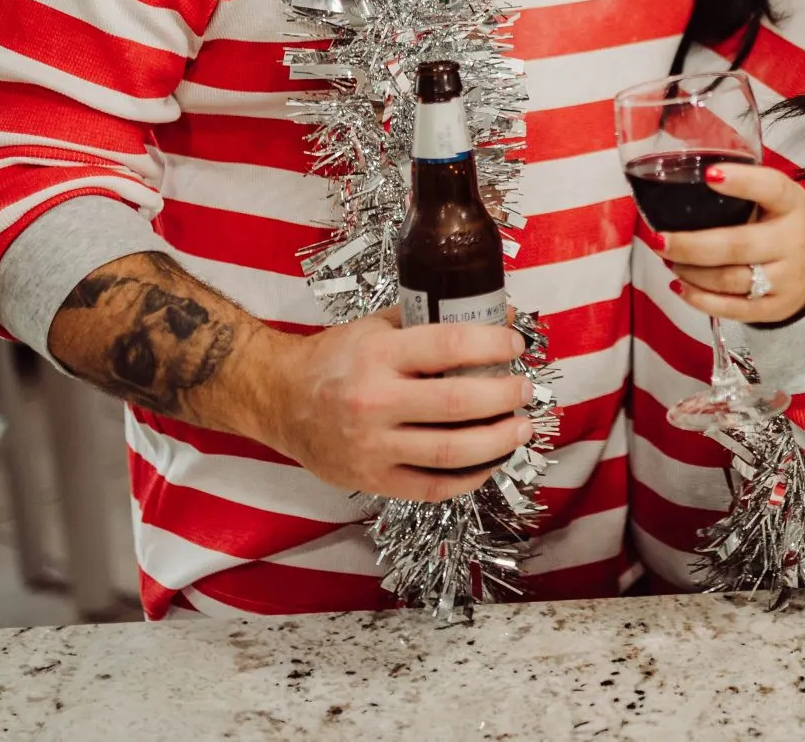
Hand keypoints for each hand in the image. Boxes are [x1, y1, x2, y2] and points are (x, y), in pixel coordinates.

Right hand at [250, 307, 533, 502]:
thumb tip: (495, 316)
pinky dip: (469, 478)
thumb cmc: (333, 359)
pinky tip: (489, 461)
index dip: (492, 344)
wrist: (280, 400)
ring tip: (520, 428)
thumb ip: (428, 321)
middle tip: (524, 390)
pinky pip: (432, 487)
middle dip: (504, 396)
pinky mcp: (372, 480)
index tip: (515, 344)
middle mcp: (374, 402)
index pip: (450, 345)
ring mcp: (372, 447)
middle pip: (458, 403)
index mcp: (378, 355)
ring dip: (498, 441)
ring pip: (451, 452)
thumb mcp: (375, 326)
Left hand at [659, 160, 804, 325]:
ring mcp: (786, 279)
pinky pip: (733, 309)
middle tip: (659, 238)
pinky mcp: (776, 308)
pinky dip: (700, 299)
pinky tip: (680, 286)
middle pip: (737, 245)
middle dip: (691, 244)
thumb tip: (689, 181)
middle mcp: (793, 242)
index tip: (709, 174)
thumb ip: (748, 191)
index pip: (771, 188)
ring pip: (730, 279)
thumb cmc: (790, 225)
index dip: (742, 182)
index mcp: (793, 205)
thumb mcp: (782, 199)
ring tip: (668, 259)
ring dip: (690, 272)